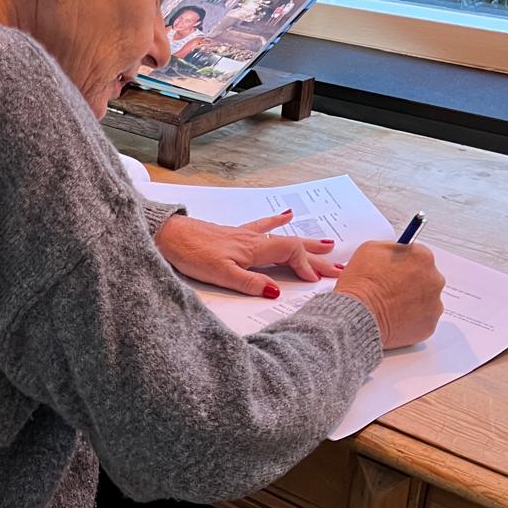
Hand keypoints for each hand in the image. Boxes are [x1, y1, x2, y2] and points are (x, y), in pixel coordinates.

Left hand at [155, 210, 342, 296]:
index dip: (307, 266)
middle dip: (316, 257)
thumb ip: (250, 284)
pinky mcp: (234, 234)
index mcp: (253, 249)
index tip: (319, 281)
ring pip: (282, 236)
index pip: (291, 254)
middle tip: (339, 266)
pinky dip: (277, 222)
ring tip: (327, 242)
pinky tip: (286, 214)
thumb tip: (277, 293)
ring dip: (305, 241)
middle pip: (293, 246)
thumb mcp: (221, 275)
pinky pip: (263, 226)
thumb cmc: (191, 254)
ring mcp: (244, 235)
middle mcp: (253, 239)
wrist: (167, 235)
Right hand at [335, 241, 444, 348]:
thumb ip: (391, 248)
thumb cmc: (361, 285)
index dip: (404, 263)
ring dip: (411, 301)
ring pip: (425, 300)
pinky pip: (422, 320)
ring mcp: (434, 304)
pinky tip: (394, 318)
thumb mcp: (369, 249)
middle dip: (410, 282)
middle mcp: (434, 280)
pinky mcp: (429, 325)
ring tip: (390, 306)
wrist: (356, 316)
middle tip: (390, 289)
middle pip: (425, 278)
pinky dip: (411, 319)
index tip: (396, 270)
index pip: (418, 255)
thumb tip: (397, 251)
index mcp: (422, 257)